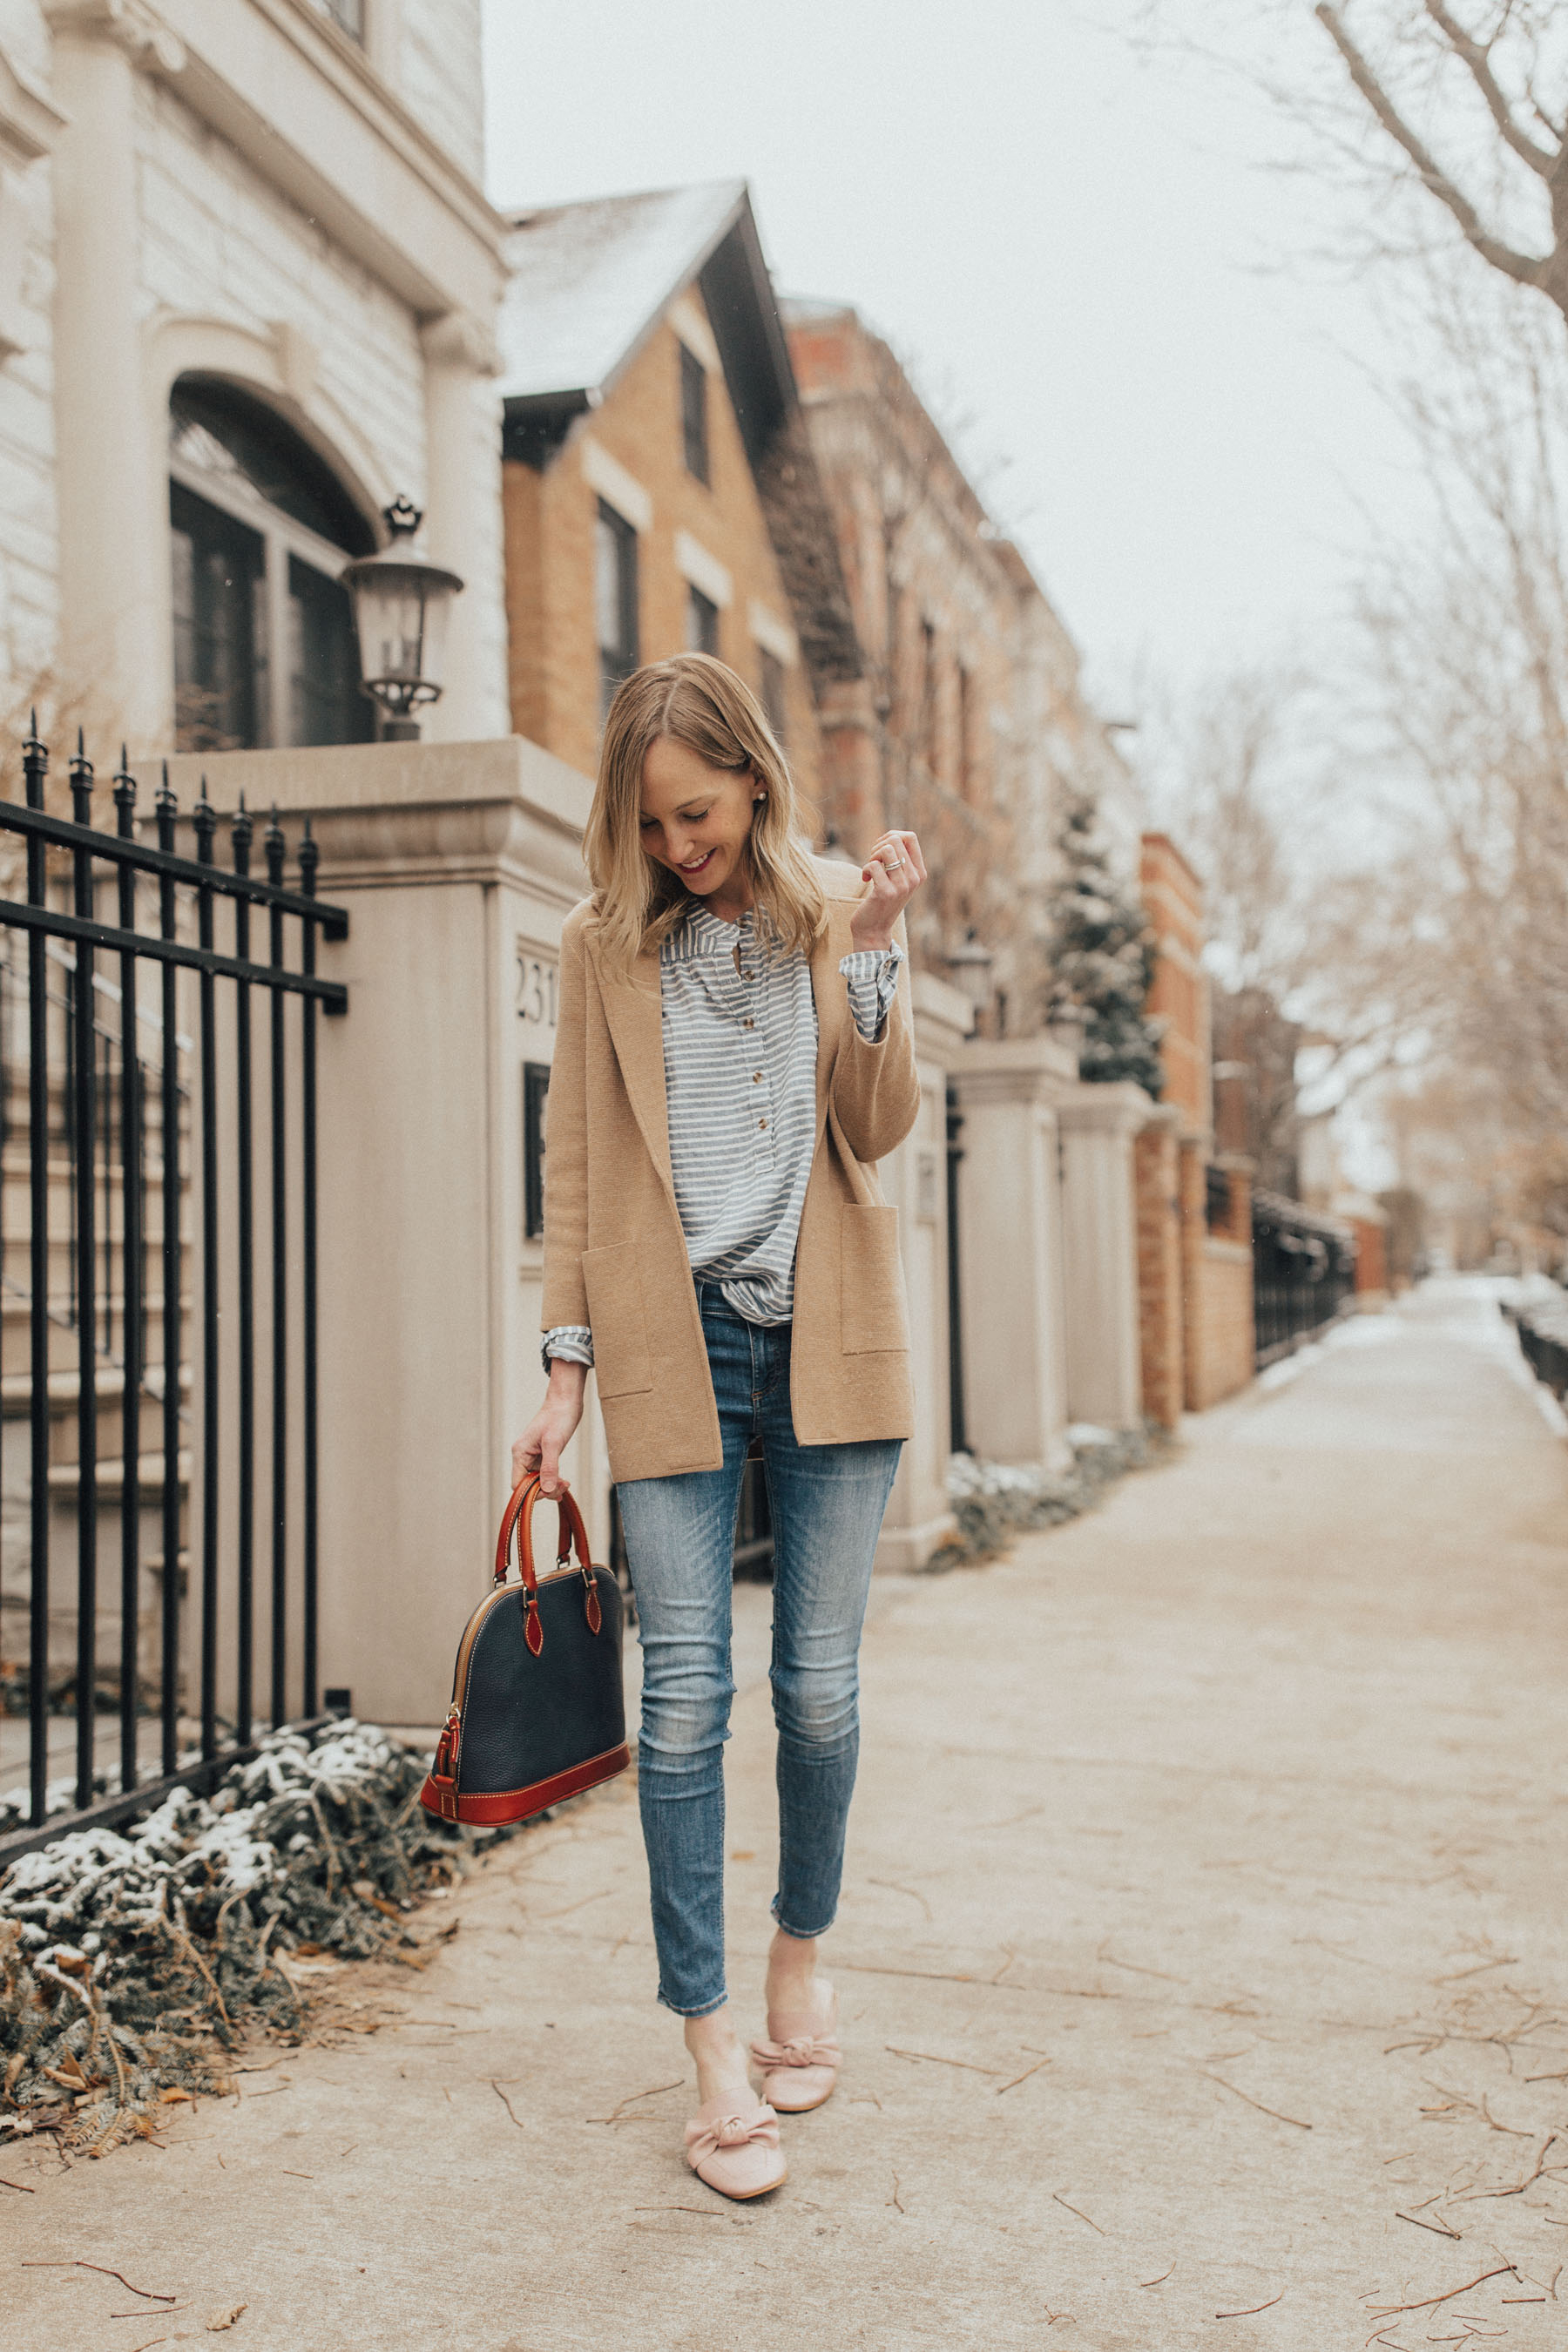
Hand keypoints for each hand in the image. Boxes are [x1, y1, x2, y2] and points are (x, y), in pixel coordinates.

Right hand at [511, 1361, 586, 1498]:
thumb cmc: (558, 1417)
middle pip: (527, 1484)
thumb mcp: (554, 1443)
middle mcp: (523, 1456)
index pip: (518, 1484)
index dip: (532, 1492)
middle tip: (563, 1488)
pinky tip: (563, 1482)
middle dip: (544, 1489)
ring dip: (550, 1486)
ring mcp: (533, 1455)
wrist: (566, 1401)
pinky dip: (552, 1479)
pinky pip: (544, 1474)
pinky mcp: (543, 1454)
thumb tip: (546, 1489)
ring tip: (566, 1484)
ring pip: (536, 1480)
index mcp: (520, 1453)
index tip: (550, 1491)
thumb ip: (549, 1467)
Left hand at [850, 830, 926, 951]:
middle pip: (896, 839)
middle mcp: (915, 878)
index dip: (891, 836)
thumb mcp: (897, 879)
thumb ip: (899, 860)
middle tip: (873, 862)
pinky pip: (873, 865)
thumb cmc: (881, 901)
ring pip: (886, 849)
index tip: (881, 850)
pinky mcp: (886, 892)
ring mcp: (902, 886)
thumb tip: (891, 836)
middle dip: (878, 846)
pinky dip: (865, 870)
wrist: (874, 930)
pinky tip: (865, 880)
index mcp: (920, 872)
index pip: (911, 837)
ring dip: (872, 856)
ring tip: (870, 870)